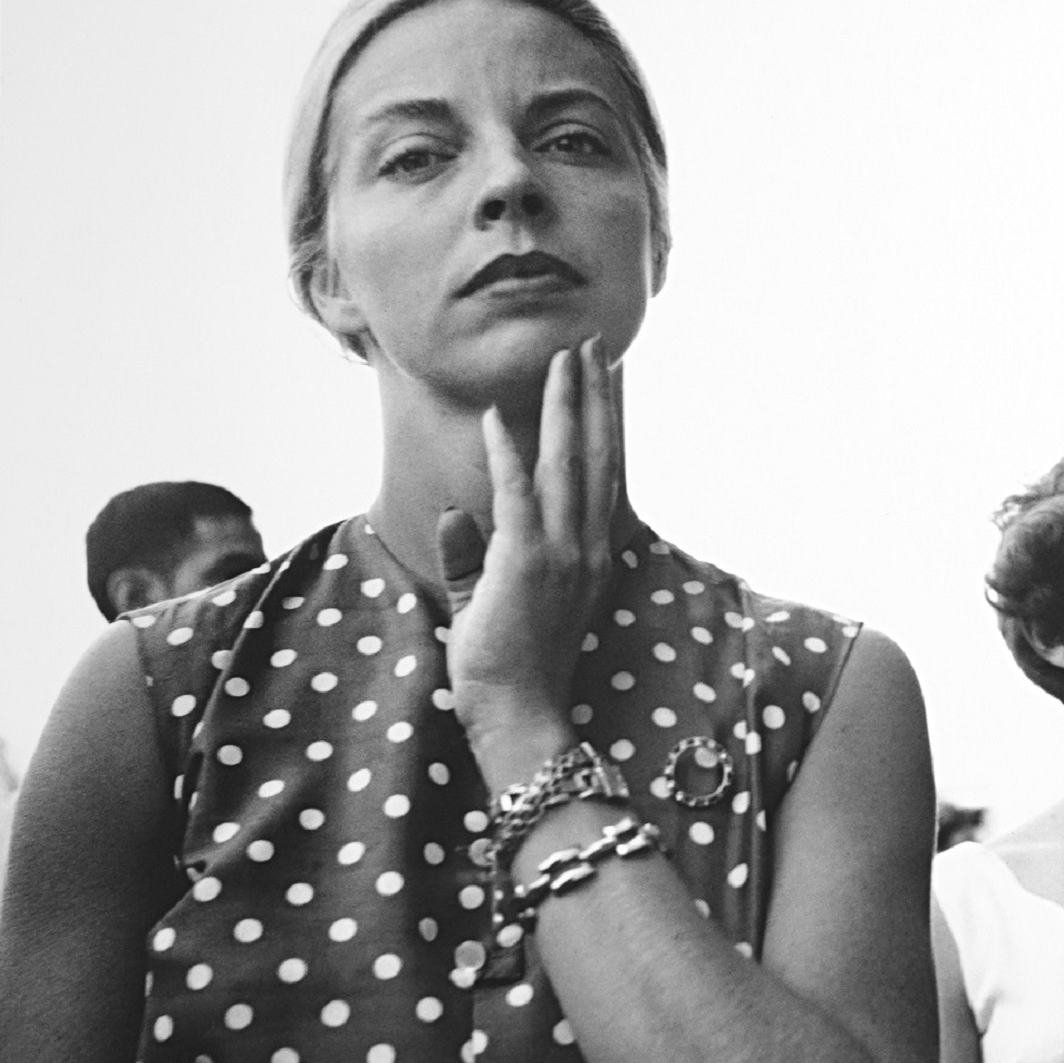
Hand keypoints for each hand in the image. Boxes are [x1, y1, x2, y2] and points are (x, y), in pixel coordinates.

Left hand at [438, 338, 618, 778]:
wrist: (520, 714)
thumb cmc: (508, 668)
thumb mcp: (491, 601)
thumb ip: (475, 555)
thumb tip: (456, 513)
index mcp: (589, 552)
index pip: (602, 472)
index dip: (606, 422)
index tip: (607, 380)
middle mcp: (586, 545)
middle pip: (595, 454)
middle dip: (593, 397)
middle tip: (592, 348)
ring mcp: (562, 552)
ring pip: (568, 463)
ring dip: (564, 408)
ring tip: (566, 361)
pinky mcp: (527, 563)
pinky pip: (516, 496)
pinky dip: (507, 456)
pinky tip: (498, 418)